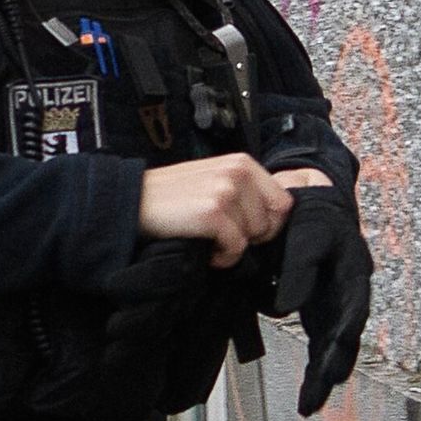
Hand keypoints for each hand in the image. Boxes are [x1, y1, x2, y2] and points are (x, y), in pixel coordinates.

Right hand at [136, 153, 297, 265]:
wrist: (135, 202)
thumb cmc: (174, 196)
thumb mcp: (215, 179)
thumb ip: (246, 190)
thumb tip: (276, 218)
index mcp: (242, 162)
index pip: (284, 202)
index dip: (269, 223)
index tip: (245, 229)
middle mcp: (238, 172)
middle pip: (271, 222)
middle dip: (250, 236)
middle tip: (222, 235)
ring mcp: (226, 191)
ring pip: (253, 236)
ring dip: (233, 246)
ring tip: (209, 238)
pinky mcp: (212, 212)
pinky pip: (236, 248)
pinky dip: (222, 257)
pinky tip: (205, 248)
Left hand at [266, 178, 371, 414]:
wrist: (314, 204)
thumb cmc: (315, 218)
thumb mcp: (308, 237)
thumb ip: (298, 270)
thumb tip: (285, 308)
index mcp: (354, 277)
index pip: (352, 314)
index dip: (342, 340)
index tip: (332, 365)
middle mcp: (350, 297)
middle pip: (345, 340)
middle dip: (331, 370)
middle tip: (317, 398)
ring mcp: (337, 307)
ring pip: (333, 347)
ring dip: (322, 376)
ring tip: (309, 404)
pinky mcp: (323, 311)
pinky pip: (321, 343)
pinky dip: (316, 366)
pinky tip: (310, 388)